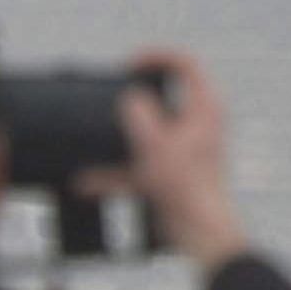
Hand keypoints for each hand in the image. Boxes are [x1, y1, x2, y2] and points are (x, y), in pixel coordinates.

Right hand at [100, 49, 250, 270]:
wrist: (200, 233)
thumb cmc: (187, 186)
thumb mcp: (155, 143)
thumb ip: (138, 114)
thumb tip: (130, 100)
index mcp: (204, 107)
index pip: (185, 63)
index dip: (156, 56)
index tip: (128, 64)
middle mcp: (198, 124)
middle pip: (164, 97)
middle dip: (132, 99)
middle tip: (110, 95)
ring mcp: (185, 150)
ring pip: (147, 134)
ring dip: (118, 139)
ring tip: (92, 137)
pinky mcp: (173, 174)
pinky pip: (140, 166)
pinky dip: (116, 173)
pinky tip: (86, 182)